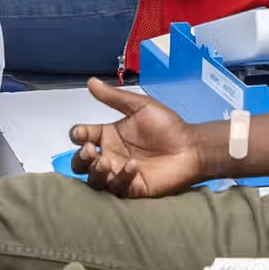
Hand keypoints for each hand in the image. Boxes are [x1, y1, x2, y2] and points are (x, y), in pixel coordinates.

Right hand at [66, 78, 206, 198]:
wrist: (191, 146)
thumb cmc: (167, 125)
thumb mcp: (140, 106)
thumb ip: (114, 97)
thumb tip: (91, 81)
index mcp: (107, 135)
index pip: (82, 136)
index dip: (77, 135)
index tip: (82, 133)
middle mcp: (109, 155)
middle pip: (80, 162)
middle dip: (79, 158)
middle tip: (90, 150)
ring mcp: (118, 173)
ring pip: (93, 179)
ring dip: (94, 171)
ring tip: (106, 162)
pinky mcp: (131, 188)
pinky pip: (117, 187)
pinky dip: (120, 178)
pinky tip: (132, 166)